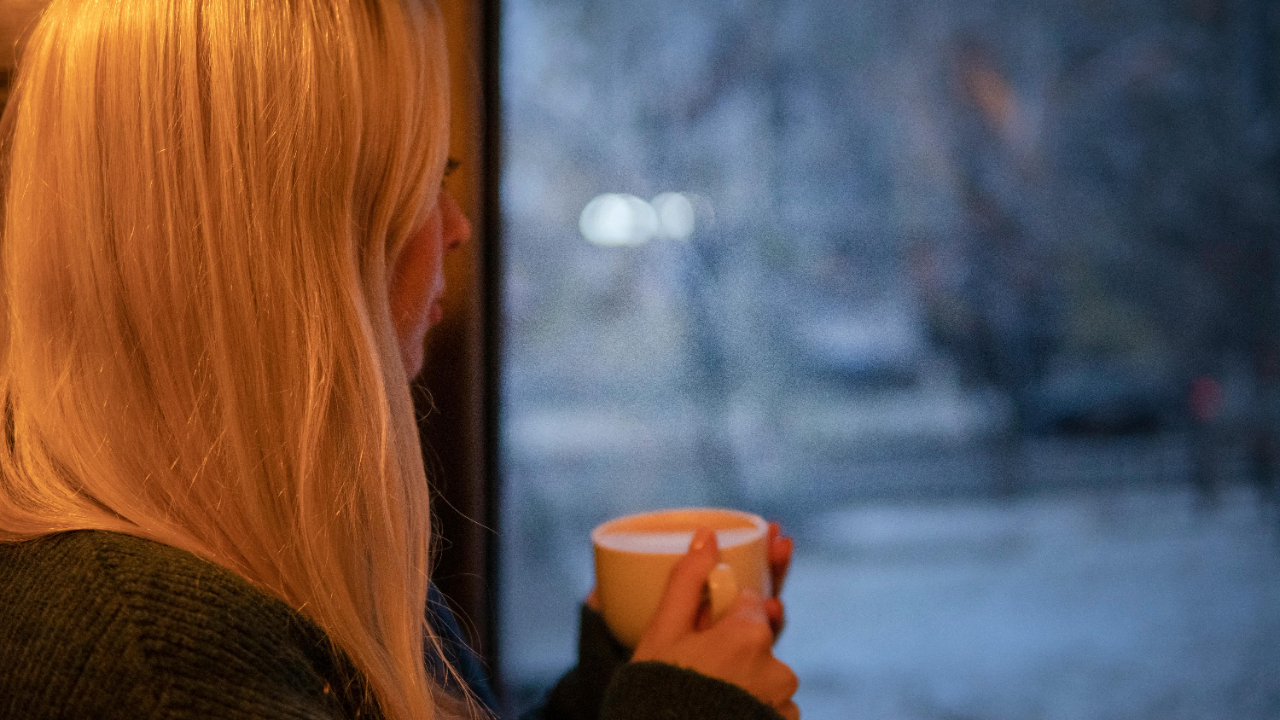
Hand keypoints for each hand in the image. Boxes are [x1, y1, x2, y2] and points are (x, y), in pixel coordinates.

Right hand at [632, 528, 799, 719]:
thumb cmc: (659, 690)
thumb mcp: (664, 632)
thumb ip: (688, 581)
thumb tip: (707, 534)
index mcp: (751, 635)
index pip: (750, 603)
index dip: (724, 614)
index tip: (702, 629)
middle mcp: (778, 668)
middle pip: (758, 640)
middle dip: (734, 646)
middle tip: (701, 669)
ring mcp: (785, 704)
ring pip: (765, 673)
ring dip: (744, 676)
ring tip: (705, 691)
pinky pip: (772, 704)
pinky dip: (752, 701)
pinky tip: (721, 709)